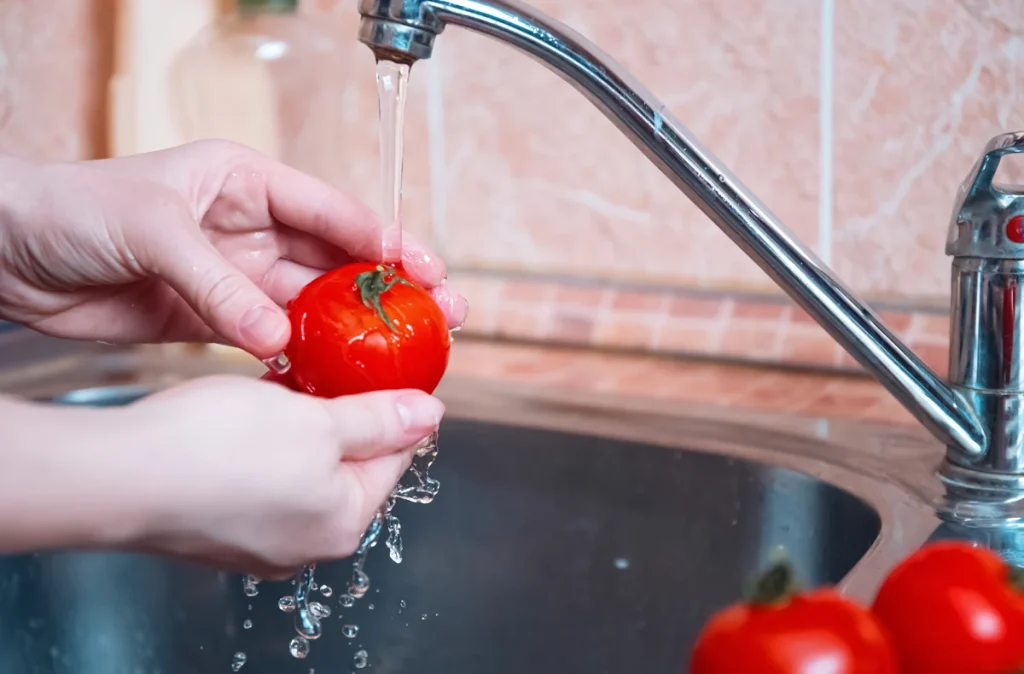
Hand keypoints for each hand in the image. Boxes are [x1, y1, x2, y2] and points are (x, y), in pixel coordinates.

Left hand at [0, 140, 467, 358]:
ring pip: (310, 304)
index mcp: (244, 182)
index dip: (381, 238)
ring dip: (355, 328)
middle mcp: (248, 228)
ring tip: (402, 350)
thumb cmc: (72, 211)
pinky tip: (336, 373)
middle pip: (334, 260)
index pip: (328, 210)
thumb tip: (277, 340)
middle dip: (388, 287)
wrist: (10, 255)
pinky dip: (303, 357)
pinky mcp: (213, 319)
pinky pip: (272, 340)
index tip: (423, 267)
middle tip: (439, 311)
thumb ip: (219, 287)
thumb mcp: (153, 231)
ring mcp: (234, 276)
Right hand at [113, 376, 442, 577]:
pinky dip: (264, 443)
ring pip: (301, 469)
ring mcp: (259, 540)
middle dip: (345, 416)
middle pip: (349, 466)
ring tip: (290, 380)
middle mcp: (306, 543)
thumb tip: (430, 416)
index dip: (397, 409)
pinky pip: (261, 479)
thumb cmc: (219, 449)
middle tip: (335, 367)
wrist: (118, 475)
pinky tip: (249, 409)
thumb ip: (379, 420)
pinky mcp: (219, 526)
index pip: (395, 459)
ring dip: (301, 425)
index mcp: (343, 522)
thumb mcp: (319, 421)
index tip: (390, 372)